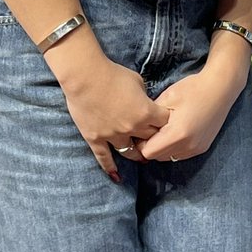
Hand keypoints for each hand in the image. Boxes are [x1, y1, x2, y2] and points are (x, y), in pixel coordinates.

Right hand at [58, 58, 168, 177]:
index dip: (166, 122)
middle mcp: (132, 128)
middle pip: (149, 138)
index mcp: (145, 112)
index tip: (166, 122)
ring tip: (142, 158)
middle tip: (156, 141)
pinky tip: (116, 177)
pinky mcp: (96, 138)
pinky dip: (110, 168)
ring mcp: (113, 135)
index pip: (164, 123)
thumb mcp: (137, 81)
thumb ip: (144, 95)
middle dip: (154, 138)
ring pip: (129, 152)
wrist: (85, 77)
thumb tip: (145, 102)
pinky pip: (104, 158)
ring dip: (137, 155)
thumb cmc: (113, 74)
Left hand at [131, 67, 241, 162]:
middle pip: (158, 157)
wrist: (220, 88)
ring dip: (163, 148)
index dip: (142, 142)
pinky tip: (177, 131)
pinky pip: (181, 154)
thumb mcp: (167, 97)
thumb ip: (151, 116)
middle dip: (151, 146)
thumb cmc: (193, 89)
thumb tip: (139, 127)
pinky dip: (175, 147)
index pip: (148, 152)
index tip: (143, 129)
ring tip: (165, 129)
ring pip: (169, 157)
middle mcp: (188, 146)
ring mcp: (197, 149)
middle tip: (153, 128)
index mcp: (177, 134)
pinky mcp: (202, 148)